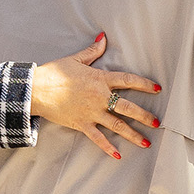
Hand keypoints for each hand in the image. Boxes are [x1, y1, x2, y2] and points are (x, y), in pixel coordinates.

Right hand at [29, 35, 162, 159]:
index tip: (158, 89)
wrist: (35, 89)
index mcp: (100, 80)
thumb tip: (103, 37)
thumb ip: (93, 51)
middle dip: (144, 116)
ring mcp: (92, 112)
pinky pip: (98, 138)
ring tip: (146, 143)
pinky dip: (108, 147)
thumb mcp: (75, 59)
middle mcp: (100, 97)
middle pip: (127, 107)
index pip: (128, 81)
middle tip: (157, 123)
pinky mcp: (82, 124)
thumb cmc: (54, 73)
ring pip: (117, 125)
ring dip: (133, 135)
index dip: (144, 84)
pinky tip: (118, 156)